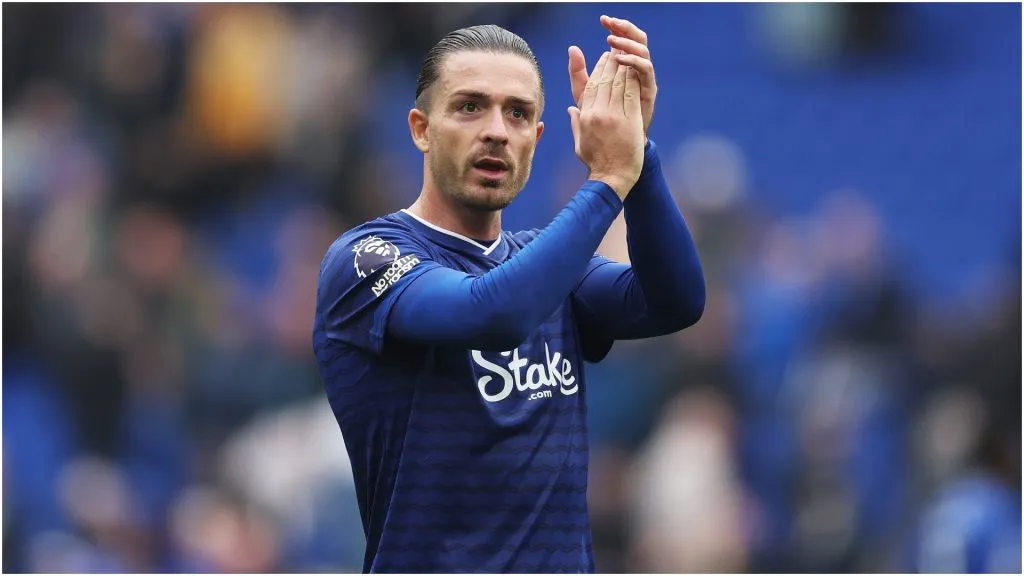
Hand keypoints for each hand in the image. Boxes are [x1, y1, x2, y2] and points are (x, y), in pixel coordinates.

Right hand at [567, 51, 644, 199]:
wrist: (612, 177)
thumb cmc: (596, 162)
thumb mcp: (580, 142)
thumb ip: (576, 122)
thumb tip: (571, 109)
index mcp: (585, 117)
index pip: (591, 86)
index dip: (599, 69)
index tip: (604, 59)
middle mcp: (598, 113)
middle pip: (605, 81)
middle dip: (611, 63)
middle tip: (617, 52)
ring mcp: (614, 116)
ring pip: (618, 84)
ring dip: (623, 68)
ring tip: (626, 57)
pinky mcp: (630, 120)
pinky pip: (631, 94)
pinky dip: (633, 81)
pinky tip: (636, 72)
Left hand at [568, 16, 656, 139]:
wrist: (617, 148)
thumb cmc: (601, 122)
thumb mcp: (585, 96)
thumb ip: (578, 74)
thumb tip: (572, 48)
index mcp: (621, 69)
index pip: (621, 41)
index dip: (615, 28)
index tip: (604, 19)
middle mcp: (634, 71)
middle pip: (634, 41)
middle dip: (623, 28)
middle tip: (611, 21)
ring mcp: (642, 80)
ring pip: (642, 51)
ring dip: (628, 42)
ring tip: (612, 39)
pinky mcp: (648, 91)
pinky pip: (646, 70)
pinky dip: (634, 61)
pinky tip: (620, 58)